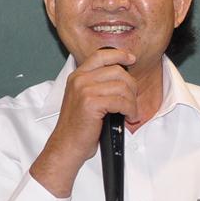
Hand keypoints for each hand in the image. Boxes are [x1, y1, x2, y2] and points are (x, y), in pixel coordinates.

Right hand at [28, 48, 139, 195]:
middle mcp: (80, 80)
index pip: (101, 56)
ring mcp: (84, 90)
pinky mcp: (91, 103)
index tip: (131, 59)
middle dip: (131, 88)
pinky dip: (130, 110)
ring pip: (122, 87)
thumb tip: (123, 80)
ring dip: (132, 102)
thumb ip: (98, 86)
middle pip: (118, 72)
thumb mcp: (84, 100)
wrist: (67, 145)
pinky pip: (121, 101)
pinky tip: (128, 117)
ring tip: (131, 113)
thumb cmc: (79, 128)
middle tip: (132, 103)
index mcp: (77, 76)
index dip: (119, 55)